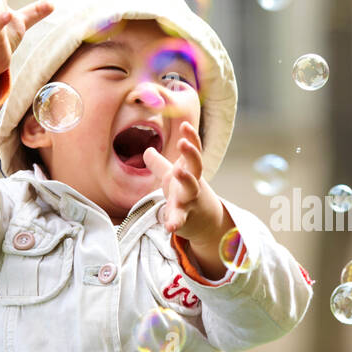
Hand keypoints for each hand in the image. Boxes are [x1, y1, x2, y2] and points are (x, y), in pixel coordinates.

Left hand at [141, 122, 223, 242]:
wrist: (205, 223)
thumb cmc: (186, 195)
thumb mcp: (172, 178)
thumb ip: (159, 164)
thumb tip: (147, 150)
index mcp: (190, 171)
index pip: (193, 151)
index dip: (191, 138)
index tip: (185, 125)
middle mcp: (193, 183)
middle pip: (196, 166)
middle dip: (191, 154)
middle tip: (183, 142)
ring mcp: (191, 200)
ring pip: (191, 189)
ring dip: (186, 179)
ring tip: (177, 171)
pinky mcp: (185, 218)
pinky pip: (180, 220)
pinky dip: (175, 222)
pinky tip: (169, 226)